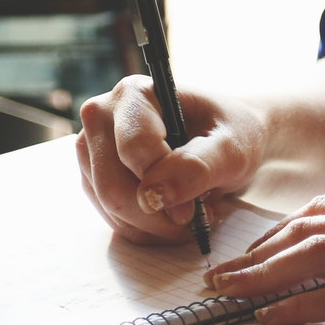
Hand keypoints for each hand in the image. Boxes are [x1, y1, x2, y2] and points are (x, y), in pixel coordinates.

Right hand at [75, 75, 267, 244]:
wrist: (227, 140)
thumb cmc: (232, 134)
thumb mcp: (231, 148)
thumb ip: (197, 167)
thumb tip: (153, 196)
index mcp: (134, 94)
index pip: (133, 150)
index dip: (165, 186)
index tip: (195, 208)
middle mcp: (102, 116)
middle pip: (113, 186)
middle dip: (158, 215)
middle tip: (197, 218)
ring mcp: (93, 149)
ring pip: (111, 209)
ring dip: (156, 226)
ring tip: (191, 214)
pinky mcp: (95, 178)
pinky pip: (114, 220)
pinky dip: (148, 230)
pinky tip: (173, 217)